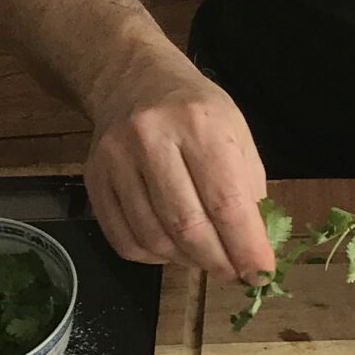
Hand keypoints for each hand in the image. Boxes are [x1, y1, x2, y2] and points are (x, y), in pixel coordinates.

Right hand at [84, 52, 272, 279]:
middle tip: (235, 274)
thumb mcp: (238, 136)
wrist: (133, 80)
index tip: (261, 274)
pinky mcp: (93, 179)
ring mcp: (116, 159)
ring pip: (153, 237)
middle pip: (187, 225)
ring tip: (206, 259)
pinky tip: (173, 250)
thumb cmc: (197, 112)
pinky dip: (153, 256)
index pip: (226, 202)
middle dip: (217, 261)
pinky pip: (123, 239)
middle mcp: (153, 139)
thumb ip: (249, 191)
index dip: (246, 247)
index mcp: (201, 125)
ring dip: (186, 261)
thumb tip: (255, 249)